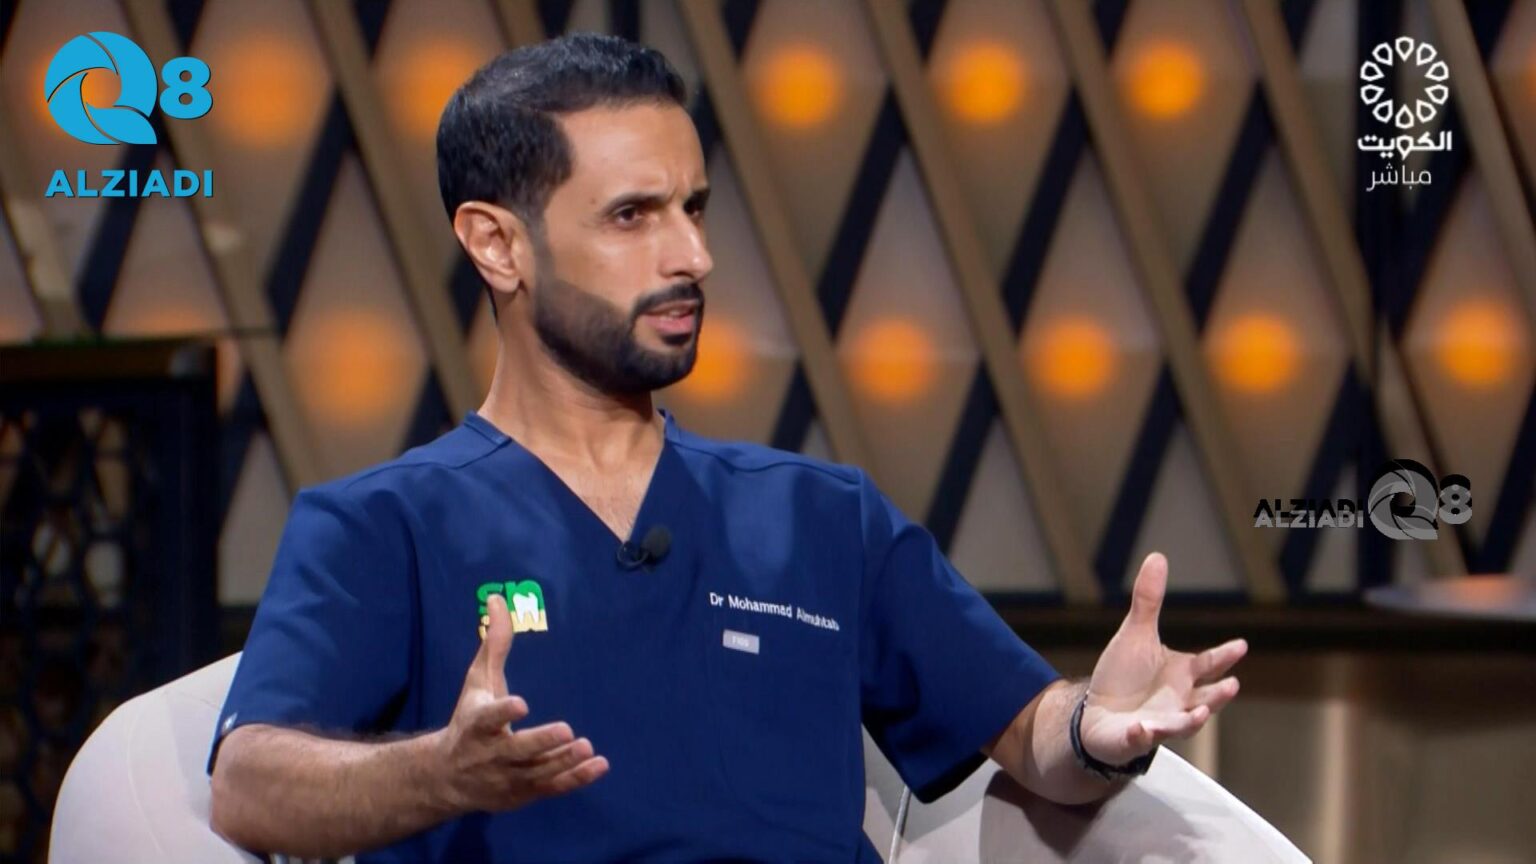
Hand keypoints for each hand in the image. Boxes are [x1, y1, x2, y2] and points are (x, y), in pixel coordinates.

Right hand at [434, 593, 608, 811]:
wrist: (446, 778)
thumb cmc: (468, 721)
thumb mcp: (477, 683)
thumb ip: (494, 644)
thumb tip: (497, 598)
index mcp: (476, 725)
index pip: (487, 719)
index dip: (503, 712)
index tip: (521, 704)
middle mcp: (490, 755)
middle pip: (516, 750)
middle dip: (540, 743)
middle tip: (567, 730)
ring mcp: (507, 778)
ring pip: (537, 773)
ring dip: (562, 762)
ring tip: (587, 746)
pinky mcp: (523, 794)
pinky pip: (551, 788)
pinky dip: (575, 779)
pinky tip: (599, 765)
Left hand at [1078, 552, 1246, 766]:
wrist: (1098, 714)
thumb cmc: (1124, 676)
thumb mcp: (1135, 634)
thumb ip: (1148, 600)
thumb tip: (1157, 557)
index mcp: (1182, 674)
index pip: (1208, 665)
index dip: (1224, 656)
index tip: (1241, 645)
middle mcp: (1179, 700)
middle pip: (1206, 699)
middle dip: (1219, 695)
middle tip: (1232, 685)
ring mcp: (1161, 722)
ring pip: (1182, 725)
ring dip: (1191, 720)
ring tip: (1201, 713)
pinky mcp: (1136, 738)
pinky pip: (1141, 738)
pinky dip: (1143, 735)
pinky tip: (1142, 729)